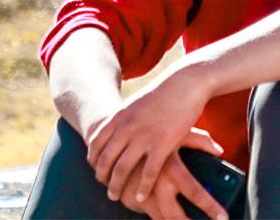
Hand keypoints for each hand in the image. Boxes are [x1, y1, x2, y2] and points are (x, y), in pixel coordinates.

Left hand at [86, 65, 221, 216]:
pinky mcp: (163, 143)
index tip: (97, 170)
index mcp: (118, 117)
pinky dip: (143, 188)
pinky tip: (141, 197)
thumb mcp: (137, 103)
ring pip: (122, 169)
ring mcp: (144, 136)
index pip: (94, 144)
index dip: (92, 160)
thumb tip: (117, 127)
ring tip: (117, 197)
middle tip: (105, 187)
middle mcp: (126, 127)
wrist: (186, 82)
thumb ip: (124, 117)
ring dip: (116, 186)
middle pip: (105, 160)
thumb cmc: (164, 92)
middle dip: (102, 177)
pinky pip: (149, 172)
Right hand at [111, 143, 228, 219]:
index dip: (210, 207)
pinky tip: (172, 216)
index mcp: (171, 169)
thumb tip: (219, 151)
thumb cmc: (152, 136)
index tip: (223, 217)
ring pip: (160, 219)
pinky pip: (148, 214)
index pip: (194, 192)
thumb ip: (200, 141)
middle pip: (174, 216)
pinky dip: (161, 217)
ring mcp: (140, 195)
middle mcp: (155, 185)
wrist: (112, 141)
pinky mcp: (129, 201)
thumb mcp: (176, 134)